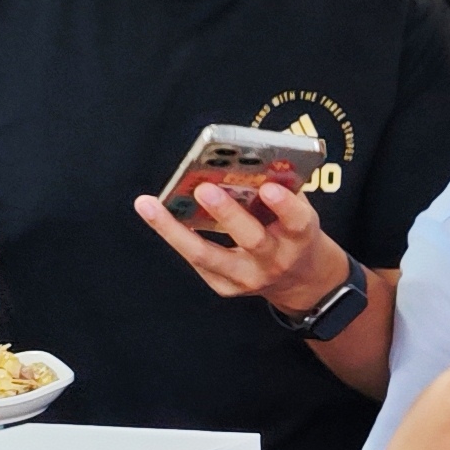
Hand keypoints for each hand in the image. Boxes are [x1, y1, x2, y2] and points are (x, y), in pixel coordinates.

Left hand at [136, 176, 347, 313]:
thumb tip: (243, 162)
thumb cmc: (291, 231)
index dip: (284, 206)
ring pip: (208, 256)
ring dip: (176, 230)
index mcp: (300, 237)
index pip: (297, 221)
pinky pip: (197, 260)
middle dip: (228, 214)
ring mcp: (249, 279)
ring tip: (149, 205)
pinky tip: (155, 214)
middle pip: (252, 240)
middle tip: (204, 189)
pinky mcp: (226, 287)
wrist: (300, 279)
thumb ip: (278, 190)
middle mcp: (276, 261)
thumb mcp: (297, 210)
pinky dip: (176, 235)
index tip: (268, 188)